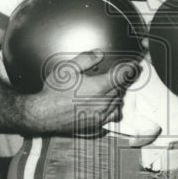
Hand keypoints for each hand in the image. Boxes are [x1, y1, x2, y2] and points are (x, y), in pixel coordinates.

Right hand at [23, 49, 138, 134]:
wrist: (43, 114)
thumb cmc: (53, 92)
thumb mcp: (67, 68)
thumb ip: (86, 59)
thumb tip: (99, 53)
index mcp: (98, 87)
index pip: (122, 75)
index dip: (130, 68)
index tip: (135, 64)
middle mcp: (103, 103)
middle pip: (120, 89)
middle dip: (120, 80)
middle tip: (116, 74)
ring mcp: (100, 116)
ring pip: (118, 103)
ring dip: (116, 94)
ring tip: (107, 88)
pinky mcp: (96, 125)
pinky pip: (112, 116)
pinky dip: (112, 108)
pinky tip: (104, 103)